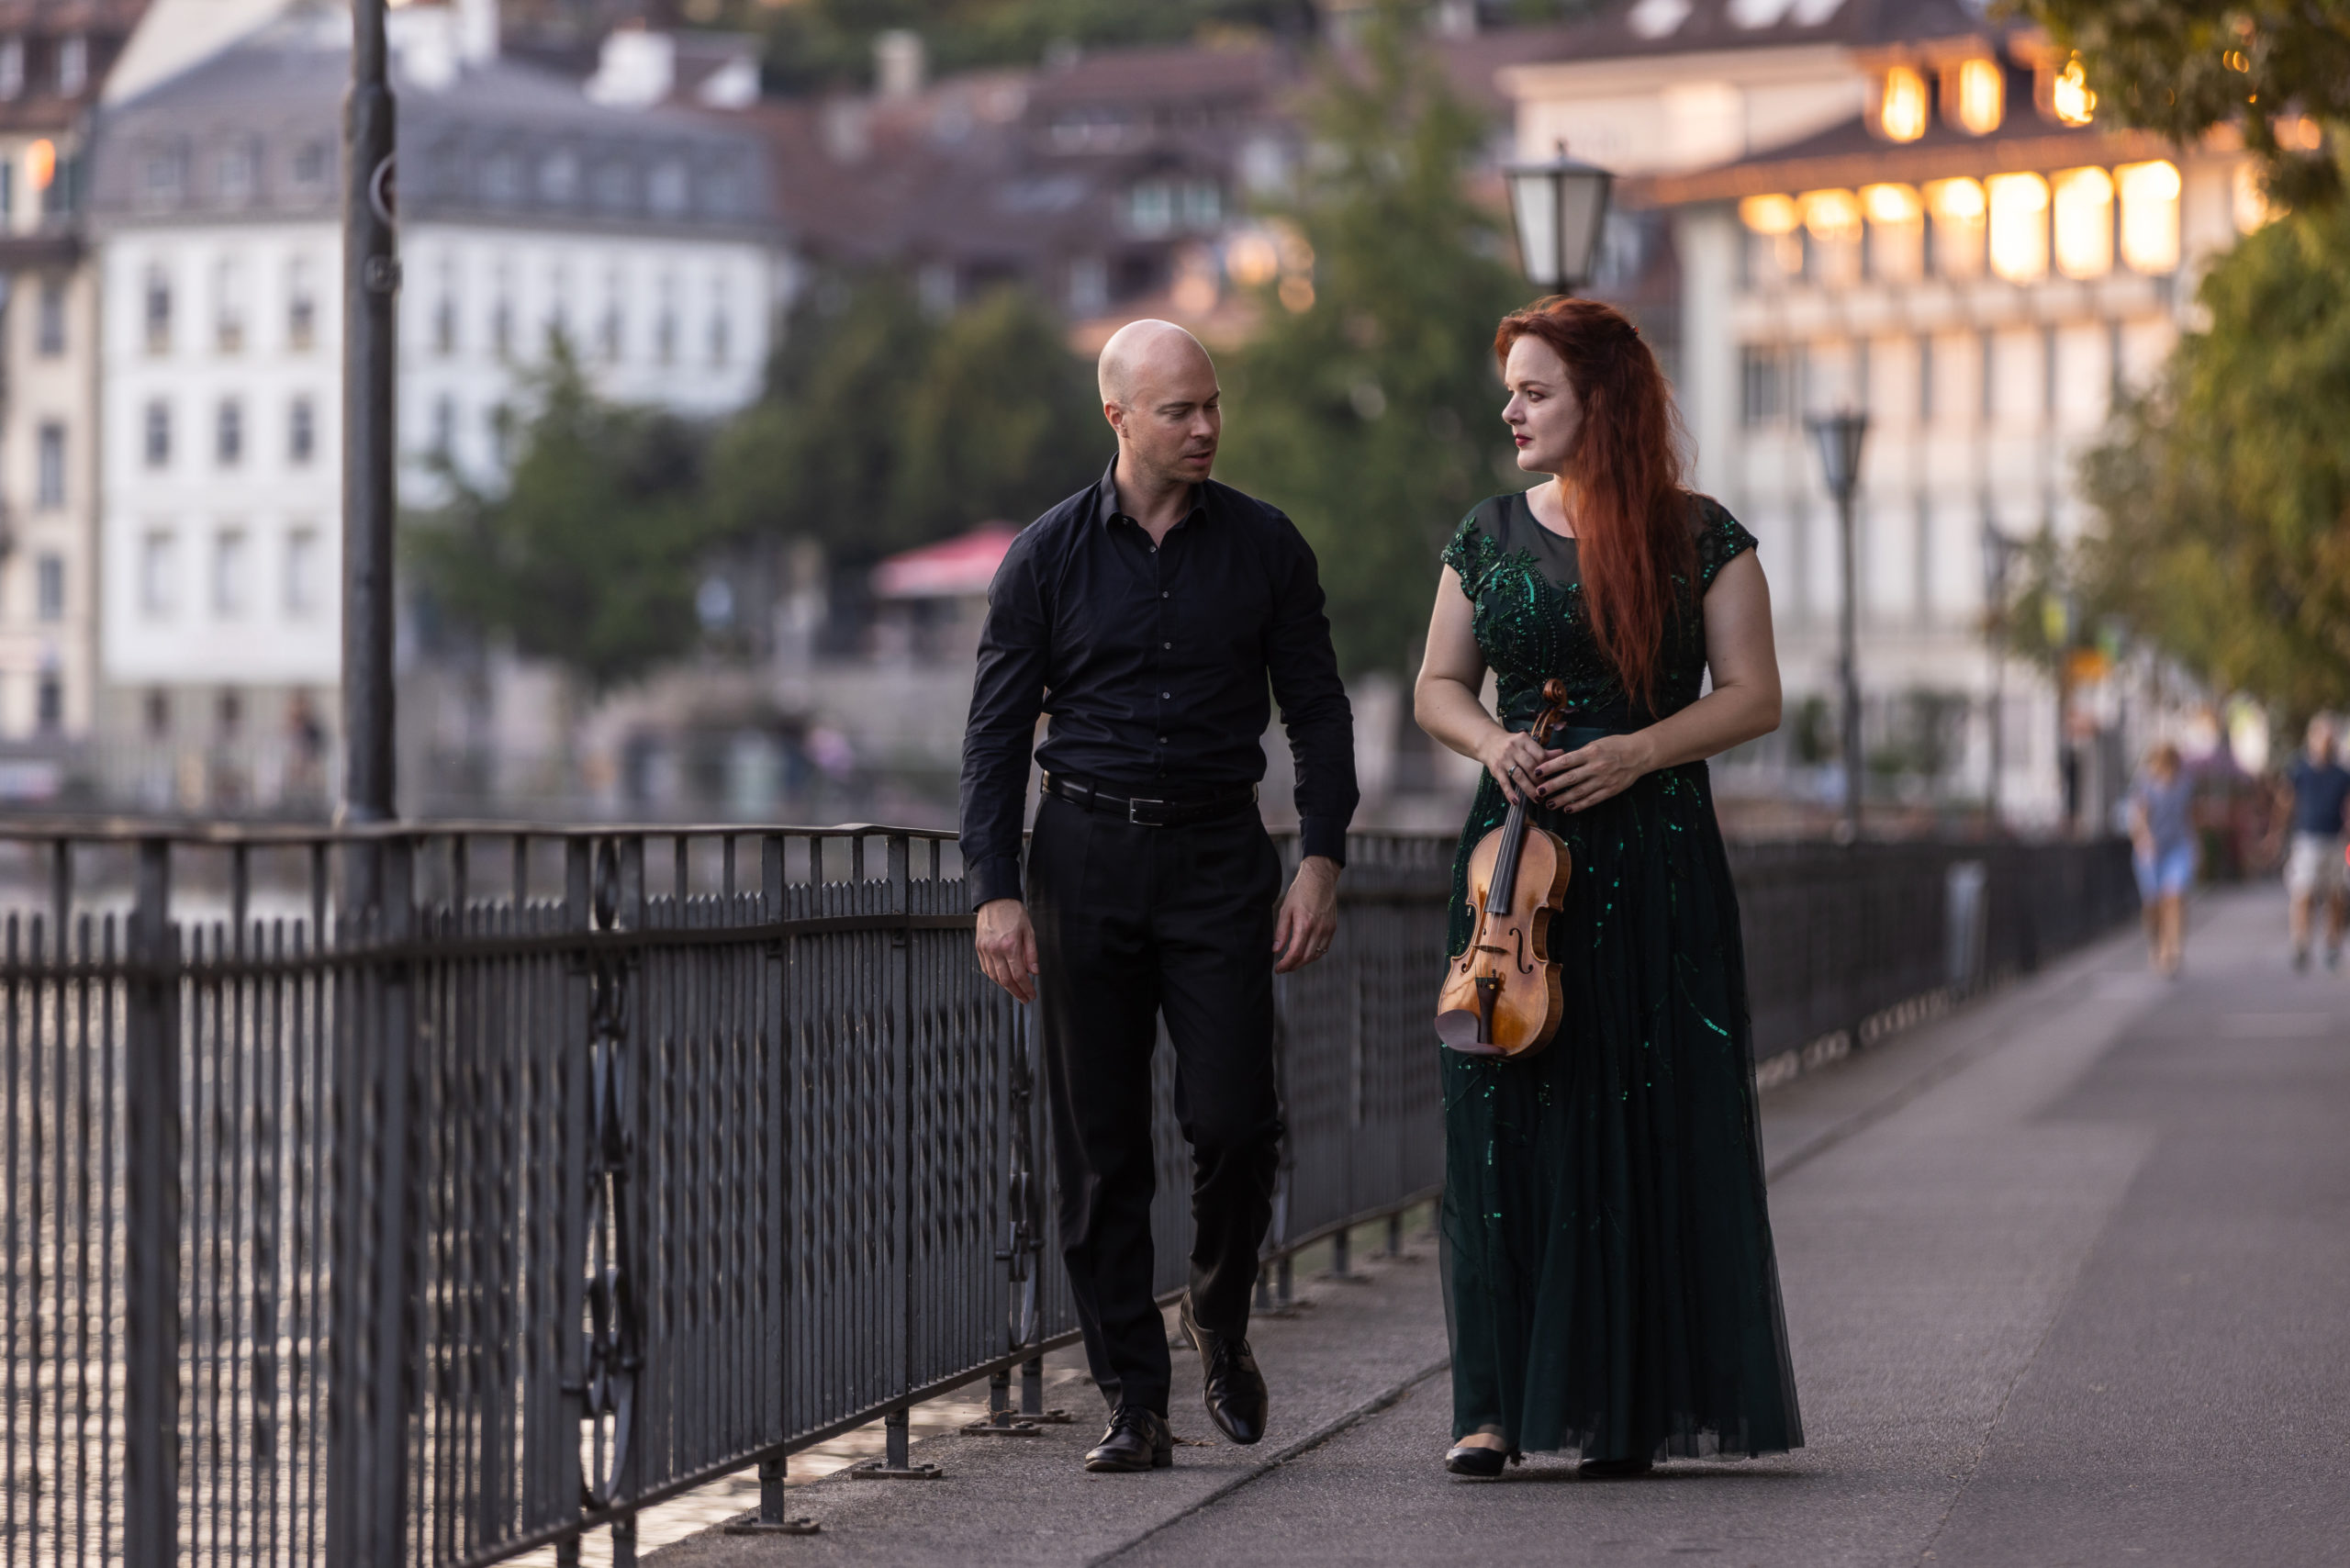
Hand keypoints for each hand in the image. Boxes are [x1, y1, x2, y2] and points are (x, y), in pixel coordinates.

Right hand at [975, 898, 1038, 1002]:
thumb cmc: (1013, 911)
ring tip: (1015, 991)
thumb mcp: (1029, 931)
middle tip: (1025, 998)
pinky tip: (1002, 979)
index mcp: (1010, 945)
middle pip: (1006, 980)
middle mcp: (995, 949)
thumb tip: (1034, 972)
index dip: (1026, 988)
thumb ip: (1031, 953)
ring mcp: (985, 949)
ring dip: (1006, 987)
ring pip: (994, 977)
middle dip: (1017, 992)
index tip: (1031, 995)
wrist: (995, 898)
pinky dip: (995, 977)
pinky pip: (986, 968)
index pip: (1019, 975)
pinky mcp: (979, 947)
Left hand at [1273, 855, 1338, 972]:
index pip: (1295, 953)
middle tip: (1283, 968)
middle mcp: (1318, 929)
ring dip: (1304, 962)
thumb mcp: (1286, 909)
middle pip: (1306, 958)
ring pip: (1316, 955)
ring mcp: (1328, 929)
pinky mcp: (1332, 928)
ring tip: (1292, 963)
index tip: (1278, 969)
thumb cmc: (1300, 892)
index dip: (1286, 964)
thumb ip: (1281, 931)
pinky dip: (1314, 954)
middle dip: (1293, 966)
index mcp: (1305, 924)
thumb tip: (1276, 950)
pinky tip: (1305, 953)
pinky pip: (1324, 948)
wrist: (1320, 879)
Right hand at [1478, 728, 1561, 807]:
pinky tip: (1516, 801)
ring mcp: (1503, 759)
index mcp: (1524, 740)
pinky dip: (1510, 793)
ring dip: (1529, 789)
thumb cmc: (1512, 744)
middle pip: (1530, 766)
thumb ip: (1543, 751)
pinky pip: (1504, 783)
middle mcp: (1513, 748)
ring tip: (1537, 799)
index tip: (1553, 777)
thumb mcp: (1526, 744)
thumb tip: (1561, 753)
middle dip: (1540, 781)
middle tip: (1547, 791)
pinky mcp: (1495, 769)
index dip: (1547, 767)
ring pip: (1519, 776)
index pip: (1539, 754)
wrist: (1488, 742)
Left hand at [1536, 733, 1654, 813]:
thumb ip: (1579, 754)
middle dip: (1552, 786)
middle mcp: (1596, 767)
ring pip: (1579, 792)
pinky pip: (1592, 800)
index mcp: (1591, 752)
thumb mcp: (1595, 744)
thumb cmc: (1615, 745)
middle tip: (1538, 791)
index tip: (1536, 771)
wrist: (1639, 754)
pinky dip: (1579, 805)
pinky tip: (1568, 809)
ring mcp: (1604, 780)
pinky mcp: (1610, 790)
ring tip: (1549, 804)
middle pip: (1569, 778)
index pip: (1565, 761)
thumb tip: (1558, 762)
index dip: (1549, 767)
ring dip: (1562, 799)